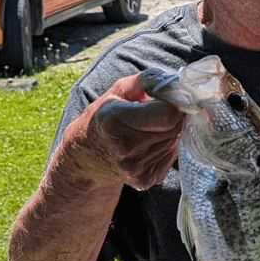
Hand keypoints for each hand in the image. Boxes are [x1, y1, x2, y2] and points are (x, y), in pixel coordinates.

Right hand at [58, 71, 185, 189]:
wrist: (84, 157)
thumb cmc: (102, 118)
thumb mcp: (116, 91)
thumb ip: (145, 80)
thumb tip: (174, 82)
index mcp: (115, 121)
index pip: (168, 114)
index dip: (174, 103)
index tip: (169, 99)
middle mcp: (125, 148)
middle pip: (175, 127)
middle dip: (173, 116)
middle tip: (158, 112)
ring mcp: (135, 168)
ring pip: (174, 141)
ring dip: (169, 132)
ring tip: (148, 128)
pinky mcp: (144, 180)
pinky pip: (170, 156)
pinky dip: (165, 146)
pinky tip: (147, 143)